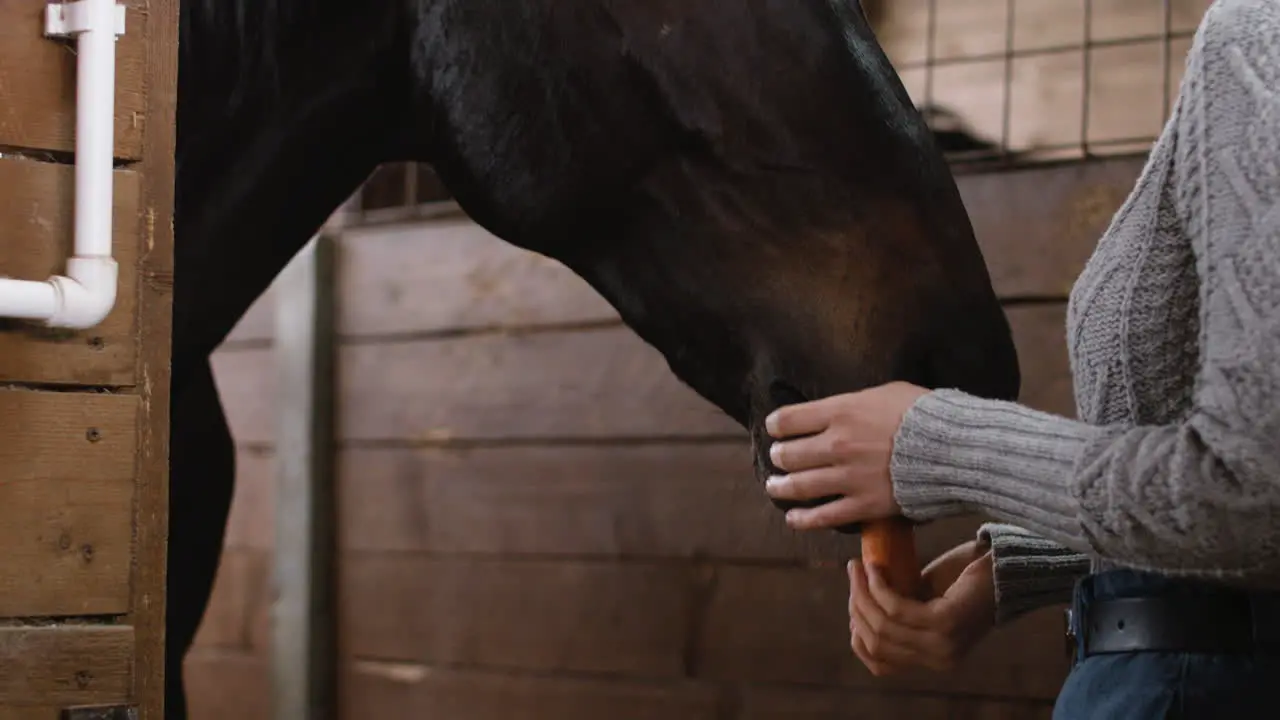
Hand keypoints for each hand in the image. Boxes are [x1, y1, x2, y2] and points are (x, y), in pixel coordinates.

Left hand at [764, 382, 928, 529]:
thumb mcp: (885, 393)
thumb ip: (854, 404)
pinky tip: (793, 518)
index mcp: (840, 412)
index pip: (788, 420)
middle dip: (779, 456)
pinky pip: (823, 517)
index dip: (776, 425)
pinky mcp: (864, 505)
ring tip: (775, 486)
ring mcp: (848, 478)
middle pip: (787, 454)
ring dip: (780, 487)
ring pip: (798, 486)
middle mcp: (837, 445)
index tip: (776, 429)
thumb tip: (839, 410)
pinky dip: (803, 519)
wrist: (955, 448)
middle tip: (779, 458)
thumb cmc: (925, 413)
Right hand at [848, 539, 995, 675]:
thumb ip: (900, 613)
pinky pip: (897, 608)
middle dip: (857, 606)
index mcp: (934, 659)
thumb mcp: (925, 601)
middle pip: (877, 641)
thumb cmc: (962, 579)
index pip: (881, 664)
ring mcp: (943, 644)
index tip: (853, 604)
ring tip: (858, 567)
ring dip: (863, 592)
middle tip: (853, 574)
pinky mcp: (945, 623)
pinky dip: (879, 586)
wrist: (1001, 564)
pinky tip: (875, 568)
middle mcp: (939, 659)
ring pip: (883, 624)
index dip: (858, 636)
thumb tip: (858, 610)